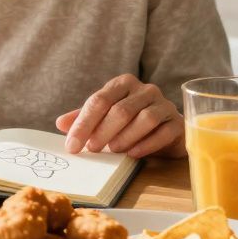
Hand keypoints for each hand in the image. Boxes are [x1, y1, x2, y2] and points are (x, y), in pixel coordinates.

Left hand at [55, 75, 184, 158]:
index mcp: (123, 84)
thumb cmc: (130, 124)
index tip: (72, 146)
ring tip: (113, 151)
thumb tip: (60, 123)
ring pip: (144, 119)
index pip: (99, 100)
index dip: (83, 124)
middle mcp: (145, 90)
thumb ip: (83, 119)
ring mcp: (164, 104)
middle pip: (121, 109)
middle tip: (92, 149)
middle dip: (103, 131)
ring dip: (125, 137)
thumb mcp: (103, 119)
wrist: (165, 132)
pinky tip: (133, 155)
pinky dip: (147, 144)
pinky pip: (163, 132)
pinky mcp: (177, 122)